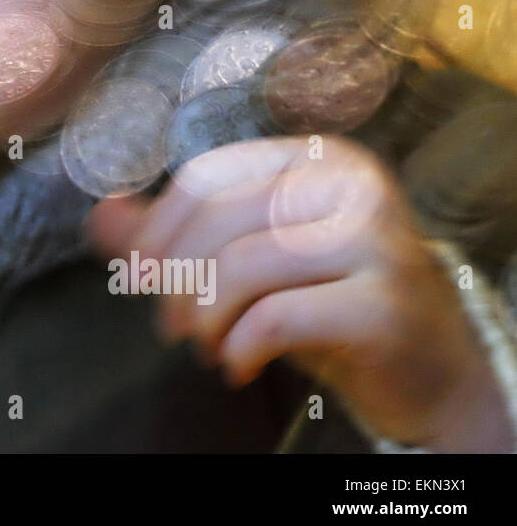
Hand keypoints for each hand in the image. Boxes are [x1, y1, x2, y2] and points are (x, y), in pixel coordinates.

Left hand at [87, 136, 514, 452]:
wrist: (428, 366)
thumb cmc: (328, 300)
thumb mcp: (250, 257)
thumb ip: (175, 233)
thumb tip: (99, 214)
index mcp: (315, 159)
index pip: (206, 177)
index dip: (157, 231)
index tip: (137, 278)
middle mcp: (351, 185)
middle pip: (218, 220)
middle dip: (175, 280)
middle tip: (171, 326)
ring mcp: (376, 240)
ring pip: (242, 267)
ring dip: (204, 318)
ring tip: (206, 346)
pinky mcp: (385, 303)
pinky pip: (276, 318)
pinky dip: (238, 347)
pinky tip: (236, 366)